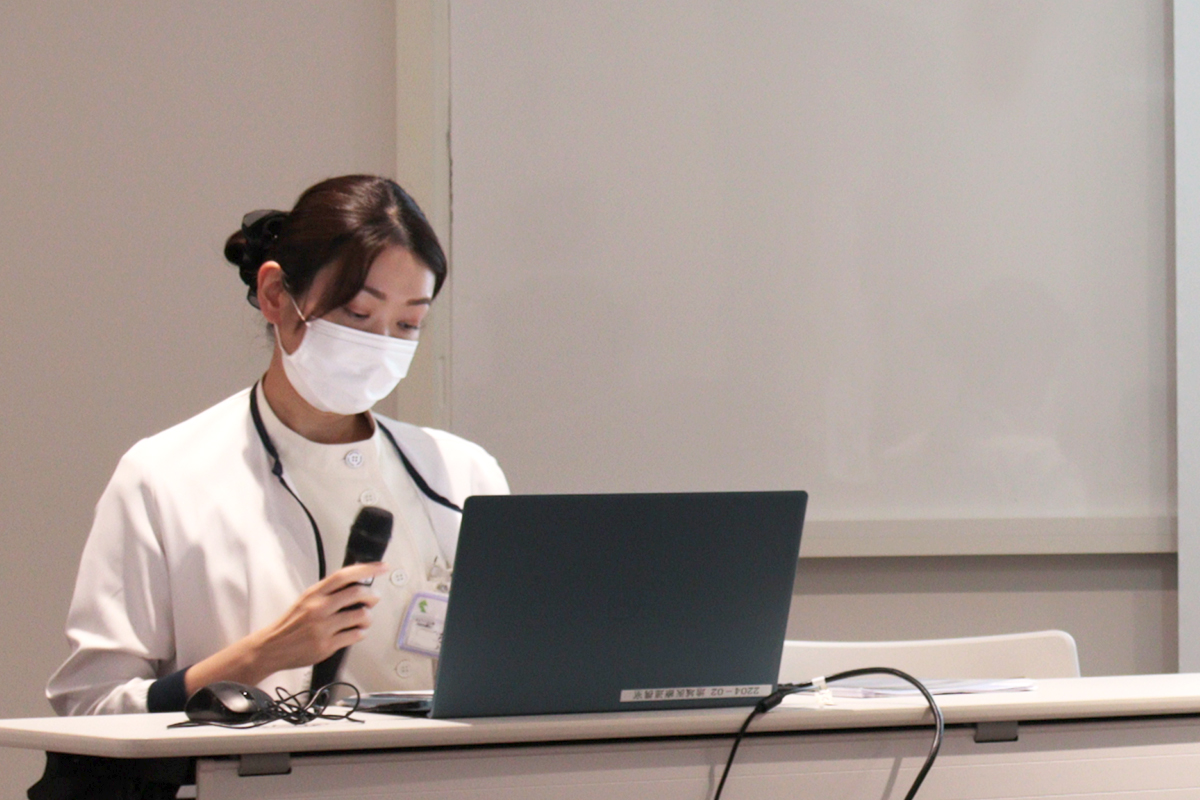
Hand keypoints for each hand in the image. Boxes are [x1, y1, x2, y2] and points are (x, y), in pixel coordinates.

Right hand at [183, 562, 389, 695]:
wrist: (272, 647)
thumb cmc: (292, 623)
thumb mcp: (307, 600)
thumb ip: (329, 592)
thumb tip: (357, 583)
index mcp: (314, 593)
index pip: (345, 575)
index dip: (367, 569)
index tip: (382, 567)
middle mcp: (319, 608)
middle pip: (357, 593)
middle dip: (372, 595)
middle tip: (374, 598)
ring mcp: (323, 628)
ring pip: (361, 616)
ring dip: (367, 617)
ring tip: (363, 619)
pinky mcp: (326, 646)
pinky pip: (355, 636)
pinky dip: (360, 633)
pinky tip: (354, 632)